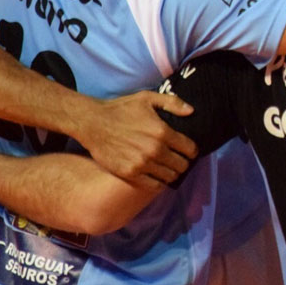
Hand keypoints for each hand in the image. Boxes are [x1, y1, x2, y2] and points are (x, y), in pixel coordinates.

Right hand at [74, 91, 197, 188]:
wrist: (93, 122)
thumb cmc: (121, 109)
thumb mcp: (148, 98)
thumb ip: (173, 103)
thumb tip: (192, 111)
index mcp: (162, 131)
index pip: (190, 149)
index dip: (192, 150)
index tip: (189, 150)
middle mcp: (154, 150)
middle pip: (182, 165)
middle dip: (183, 162)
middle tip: (179, 160)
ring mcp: (142, 164)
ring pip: (169, 177)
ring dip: (172, 173)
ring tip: (168, 168)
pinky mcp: (129, 174)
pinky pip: (153, 185)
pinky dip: (159, 183)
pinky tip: (157, 176)